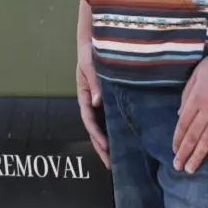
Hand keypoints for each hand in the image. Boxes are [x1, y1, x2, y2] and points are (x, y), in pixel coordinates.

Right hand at [76, 38, 109, 169]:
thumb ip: (94, 84)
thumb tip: (96, 103)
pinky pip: (110, 117)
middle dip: (101, 148)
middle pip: (94, 129)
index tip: (105, 147)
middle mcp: (91, 101)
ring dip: (107, 142)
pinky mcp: (108, 98)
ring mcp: (99, 101)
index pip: (88, 120)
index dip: (96, 135)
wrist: (94, 41)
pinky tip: (124, 140)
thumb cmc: (89, 53)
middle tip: (111, 165)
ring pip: (102, 126)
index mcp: (83, 95)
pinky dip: (115, 130)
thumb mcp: (89, 66)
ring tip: (117, 159)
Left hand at [172, 45, 207, 173]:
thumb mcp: (194, 77)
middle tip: (177, 167)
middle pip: (192, 136)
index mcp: (195, 100)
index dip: (177, 139)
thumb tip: (180, 114)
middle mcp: (207, 110)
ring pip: (207, 141)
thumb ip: (186, 96)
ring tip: (190, 169)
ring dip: (198, 156)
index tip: (173, 150)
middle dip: (184, 153)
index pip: (182, 125)